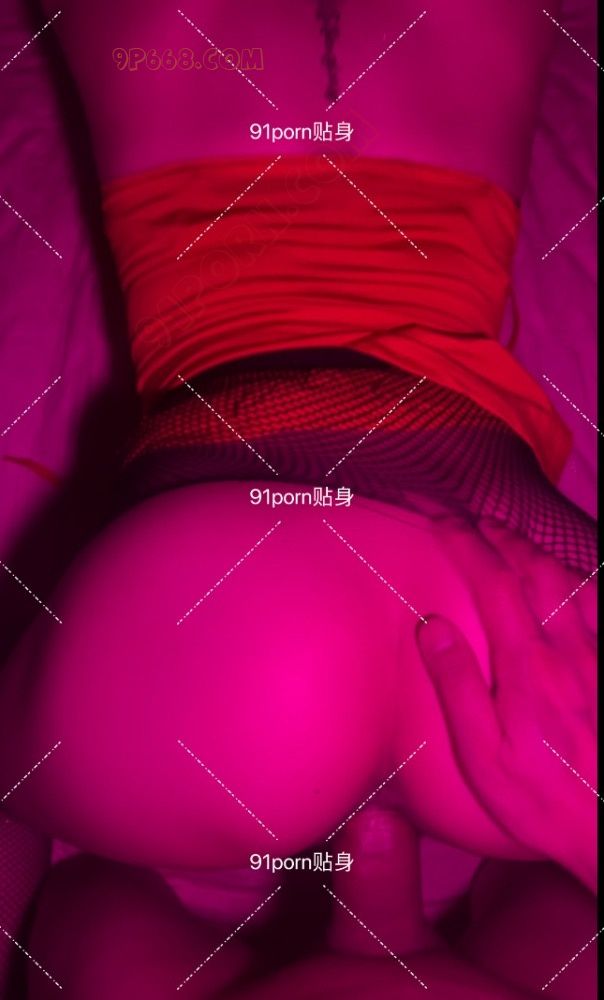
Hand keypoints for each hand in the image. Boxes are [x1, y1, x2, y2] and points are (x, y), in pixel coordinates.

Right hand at [415, 520, 596, 891]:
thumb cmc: (545, 802)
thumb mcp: (483, 757)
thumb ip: (458, 686)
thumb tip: (431, 626)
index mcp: (528, 667)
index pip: (494, 581)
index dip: (465, 541)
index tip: (440, 519)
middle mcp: (569, 649)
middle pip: (536, 567)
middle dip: (501, 535)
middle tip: (474, 521)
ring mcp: (600, 656)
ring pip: (572, 579)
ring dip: (537, 551)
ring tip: (511, 541)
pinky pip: (601, 606)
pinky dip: (578, 581)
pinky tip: (567, 583)